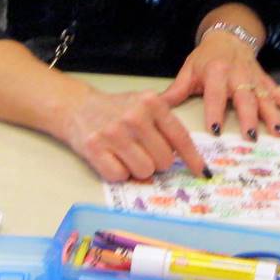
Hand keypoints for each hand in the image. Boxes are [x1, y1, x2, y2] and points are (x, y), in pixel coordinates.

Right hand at [59, 86, 203, 181]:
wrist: (78, 107)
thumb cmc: (117, 110)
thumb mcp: (145, 105)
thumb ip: (166, 125)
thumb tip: (188, 158)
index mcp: (151, 103)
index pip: (179, 137)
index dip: (192, 158)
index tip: (202, 172)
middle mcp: (134, 116)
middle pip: (164, 160)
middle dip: (158, 162)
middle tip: (145, 152)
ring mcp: (113, 132)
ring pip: (144, 171)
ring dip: (139, 169)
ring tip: (128, 154)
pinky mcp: (94, 148)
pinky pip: (120, 176)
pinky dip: (119, 173)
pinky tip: (113, 158)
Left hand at [164, 30, 279, 140]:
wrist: (228, 37)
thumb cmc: (206, 58)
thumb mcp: (188, 70)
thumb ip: (176, 91)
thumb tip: (155, 107)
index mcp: (216, 72)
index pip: (215, 94)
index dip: (215, 110)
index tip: (215, 129)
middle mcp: (238, 75)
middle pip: (244, 97)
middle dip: (248, 116)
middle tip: (251, 136)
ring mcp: (255, 79)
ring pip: (265, 98)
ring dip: (272, 115)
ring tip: (277, 133)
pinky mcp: (266, 82)